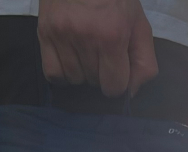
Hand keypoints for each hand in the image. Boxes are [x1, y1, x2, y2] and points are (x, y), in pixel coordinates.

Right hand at [37, 0, 157, 97]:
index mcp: (112, 35)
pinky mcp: (44, 33)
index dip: (118, 81)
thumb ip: (143, 61)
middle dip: (101, 73)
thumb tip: (131, 92)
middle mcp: (85, 37)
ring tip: (85, 50)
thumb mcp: (138, 24)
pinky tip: (70, 59)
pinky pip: (52, 74)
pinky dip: (62, 73)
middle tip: (102, 51)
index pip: (114, 86)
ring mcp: (62, 36)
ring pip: (74, 80)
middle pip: (94, 83)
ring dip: (82, 72)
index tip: (118, 68)